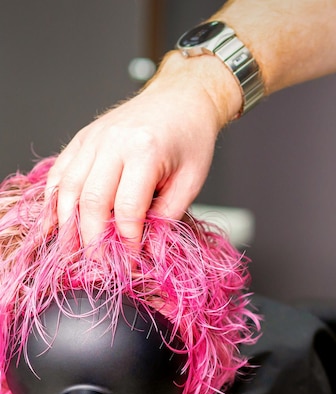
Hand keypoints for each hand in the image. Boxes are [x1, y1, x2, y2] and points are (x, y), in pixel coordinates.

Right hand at [45, 53, 235, 247]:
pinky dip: (54, 201)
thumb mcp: (191, 181)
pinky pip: (59, 173)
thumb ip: (168, 217)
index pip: (128, 209)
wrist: (182, 98)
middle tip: (99, 264)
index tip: (130, 261)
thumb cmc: (190, 137)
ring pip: (68, 189)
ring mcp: (93, 139)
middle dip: (93, 239)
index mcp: (145, 150)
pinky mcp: (82, 139)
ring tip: (72, 252)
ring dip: (67, 225)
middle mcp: (113, 142)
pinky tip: (55, 223)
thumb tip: (148, 250)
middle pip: (92, 201)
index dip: (127, 242)